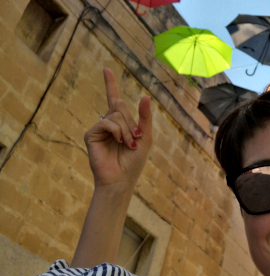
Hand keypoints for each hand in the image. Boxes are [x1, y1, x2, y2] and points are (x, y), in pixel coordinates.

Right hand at [84, 68, 152, 192]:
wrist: (121, 180)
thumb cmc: (134, 162)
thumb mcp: (145, 138)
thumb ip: (145, 118)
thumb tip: (145, 96)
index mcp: (121, 123)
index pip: (114, 99)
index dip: (110, 84)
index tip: (106, 69)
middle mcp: (108, 123)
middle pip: (120, 106)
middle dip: (131, 121)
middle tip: (136, 137)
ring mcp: (99, 128)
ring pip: (115, 114)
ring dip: (126, 129)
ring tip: (128, 144)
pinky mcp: (91, 135)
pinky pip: (105, 122)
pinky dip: (116, 131)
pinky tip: (119, 141)